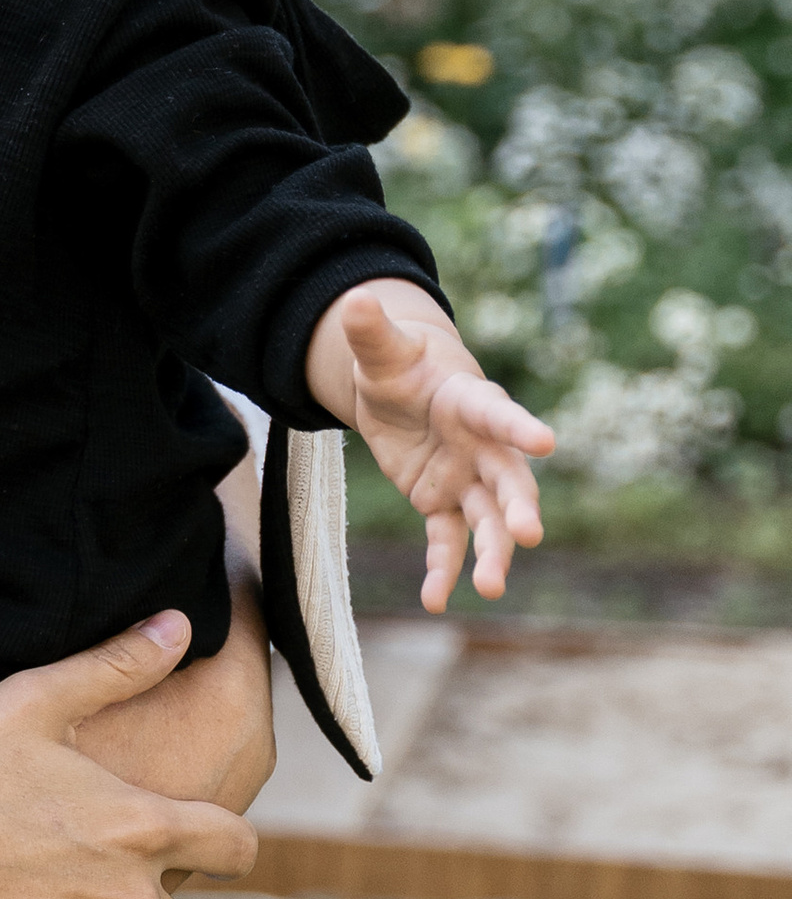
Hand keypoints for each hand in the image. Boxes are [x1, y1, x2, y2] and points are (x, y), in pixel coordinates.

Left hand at [315, 282, 553, 610]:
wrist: (401, 391)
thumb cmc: (399, 365)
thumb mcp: (380, 351)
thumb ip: (370, 331)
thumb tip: (353, 298)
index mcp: (471, 402)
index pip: (499, 414)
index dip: (519, 427)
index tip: (546, 442)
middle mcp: (480, 446)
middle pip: (507, 479)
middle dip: (518, 506)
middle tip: (529, 534)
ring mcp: (465, 478)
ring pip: (486, 520)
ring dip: (492, 553)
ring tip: (489, 589)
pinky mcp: (442, 503)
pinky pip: (447, 540)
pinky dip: (442, 569)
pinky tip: (434, 600)